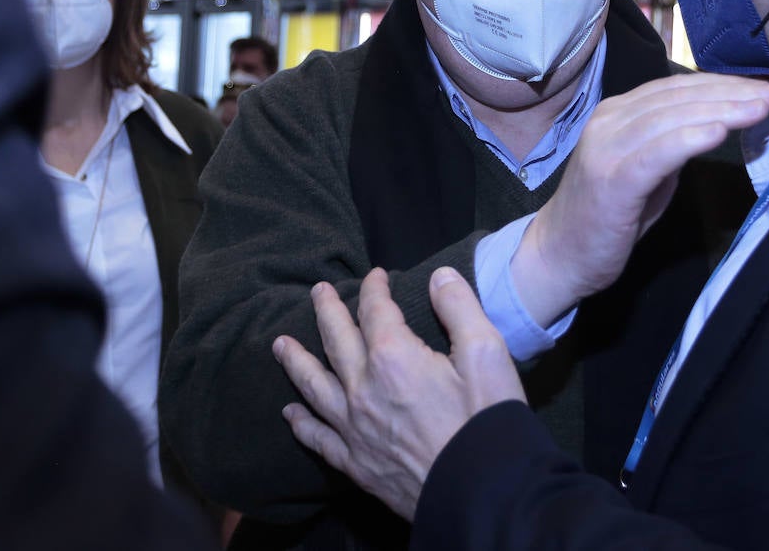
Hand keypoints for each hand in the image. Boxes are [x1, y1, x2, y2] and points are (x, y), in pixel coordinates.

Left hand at [273, 267, 525, 518]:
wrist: (479, 492)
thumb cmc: (487, 421)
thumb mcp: (487, 353)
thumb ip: (459, 308)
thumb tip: (439, 276)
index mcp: (394, 358)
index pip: (375, 311)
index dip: (374, 289)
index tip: (376, 276)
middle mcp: (363, 390)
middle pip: (336, 341)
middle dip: (326, 311)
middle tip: (317, 292)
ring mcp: (354, 429)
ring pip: (313, 386)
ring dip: (296, 361)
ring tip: (281, 344)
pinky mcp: (356, 463)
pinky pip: (318, 437)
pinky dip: (301, 422)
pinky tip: (290, 413)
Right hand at [512, 72, 768, 325]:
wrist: (557, 256)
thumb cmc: (605, 216)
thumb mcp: (645, 169)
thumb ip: (672, 144)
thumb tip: (718, 122)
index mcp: (618, 113)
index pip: (677, 88)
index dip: (723, 84)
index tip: (762, 87)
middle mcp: (610, 120)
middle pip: (680, 97)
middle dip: (732, 93)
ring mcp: (608, 147)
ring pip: (673, 117)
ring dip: (723, 110)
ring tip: (761, 108)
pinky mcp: (612, 179)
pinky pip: (658, 152)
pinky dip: (691, 138)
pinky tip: (720, 132)